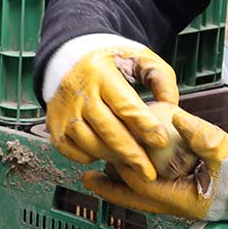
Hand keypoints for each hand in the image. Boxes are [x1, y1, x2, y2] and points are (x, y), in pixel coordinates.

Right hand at [46, 43, 180, 178]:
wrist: (66, 58)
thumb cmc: (108, 60)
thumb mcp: (137, 56)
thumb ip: (160, 77)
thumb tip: (172, 106)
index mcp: (100, 74)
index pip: (125, 105)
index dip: (145, 125)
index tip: (162, 141)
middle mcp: (79, 94)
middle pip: (108, 130)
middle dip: (132, 154)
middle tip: (150, 172)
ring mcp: (64, 112)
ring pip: (91, 144)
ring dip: (114, 157)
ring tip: (133, 165)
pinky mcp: (55, 127)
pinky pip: (74, 152)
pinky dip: (91, 157)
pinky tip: (107, 153)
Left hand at [82, 106, 227, 221]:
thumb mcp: (223, 150)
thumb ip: (202, 135)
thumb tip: (176, 117)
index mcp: (182, 198)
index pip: (144, 186)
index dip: (126, 171)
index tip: (111, 155)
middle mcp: (173, 204)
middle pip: (133, 199)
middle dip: (110, 189)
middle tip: (87, 179)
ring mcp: (173, 201)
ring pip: (137, 198)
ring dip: (117, 187)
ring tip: (96, 174)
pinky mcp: (174, 195)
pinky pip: (146, 192)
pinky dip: (131, 184)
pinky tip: (121, 171)